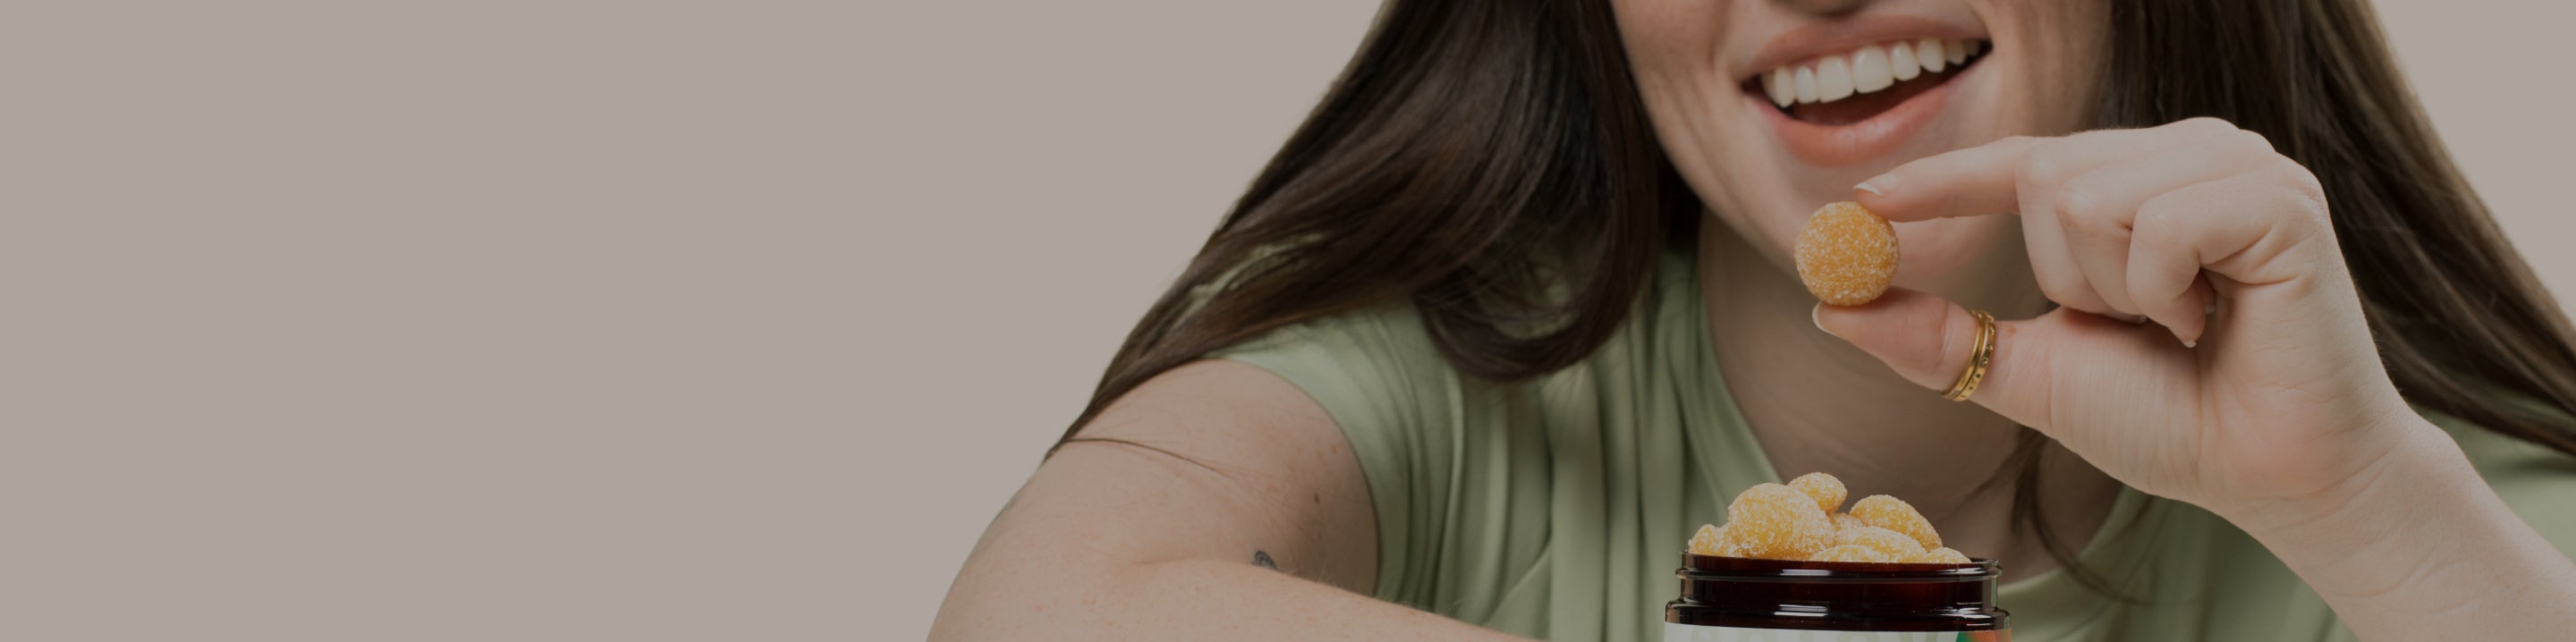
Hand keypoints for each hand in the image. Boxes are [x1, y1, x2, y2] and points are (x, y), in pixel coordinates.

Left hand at [1815, 117, 2426, 516]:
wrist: (2270, 473)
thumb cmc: (2168, 419)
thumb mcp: (2028, 372)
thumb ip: (1935, 338)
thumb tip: (1830, 307)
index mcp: (2135, 179)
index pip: (2020, 160)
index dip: (1941, 180)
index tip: (1863, 206)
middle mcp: (2188, 152)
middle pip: (2048, 173)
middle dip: (2063, 276)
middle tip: (2135, 324)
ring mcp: (2240, 164)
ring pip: (2090, 194)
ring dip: (2112, 287)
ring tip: (2181, 322)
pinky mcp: (2281, 198)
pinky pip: (2156, 224)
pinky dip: (2161, 291)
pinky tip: (2213, 318)